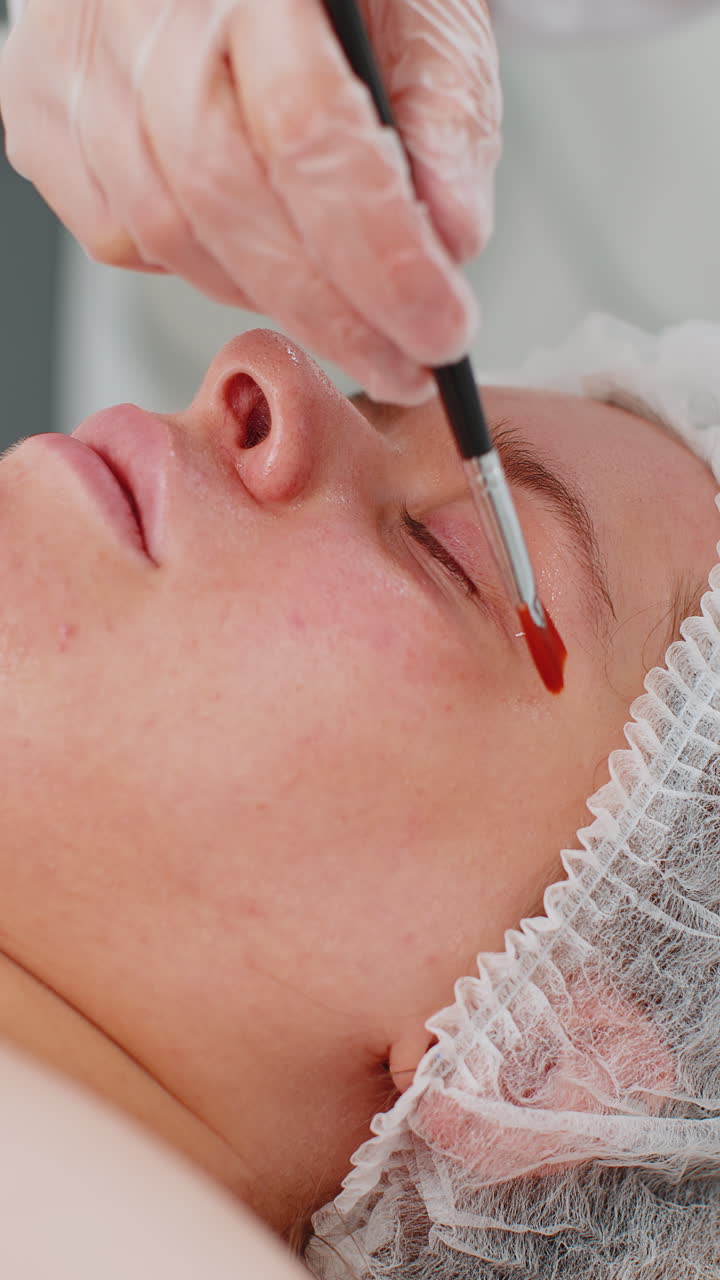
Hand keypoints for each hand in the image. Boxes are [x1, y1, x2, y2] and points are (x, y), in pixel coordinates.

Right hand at [0, 0, 500, 403]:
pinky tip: (252, 256)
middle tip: (403, 361)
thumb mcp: (423, 18)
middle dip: (329, 311)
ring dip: (269, 296)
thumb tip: (451, 243)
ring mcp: (76, 57)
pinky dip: (195, 269)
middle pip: (227, 199)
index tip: (439, 331)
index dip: (380, 256)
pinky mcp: (41, 107)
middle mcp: (143, 6)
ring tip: (341, 312)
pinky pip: (115, 234)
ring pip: (168, 232)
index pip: (311, 133)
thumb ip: (444, 122)